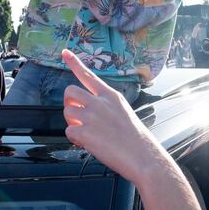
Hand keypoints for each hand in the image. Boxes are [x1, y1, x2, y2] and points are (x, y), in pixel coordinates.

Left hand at [61, 49, 201, 209]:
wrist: (143, 157)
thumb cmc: (136, 139)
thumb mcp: (123, 113)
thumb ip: (104, 108)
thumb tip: (88, 112)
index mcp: (111, 95)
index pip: (89, 75)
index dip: (74, 63)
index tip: (64, 52)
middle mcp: (99, 102)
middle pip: (69, 91)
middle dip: (69, 103)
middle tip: (77, 116)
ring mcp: (91, 116)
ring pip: (67, 112)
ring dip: (72, 123)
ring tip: (86, 132)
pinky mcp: (85, 132)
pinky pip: (69, 132)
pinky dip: (75, 139)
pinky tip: (89, 143)